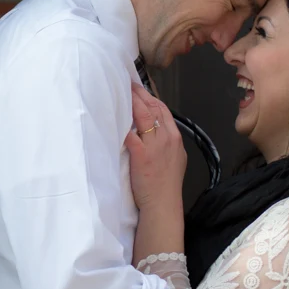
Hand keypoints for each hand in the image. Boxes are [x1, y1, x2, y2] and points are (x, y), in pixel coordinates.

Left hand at [123, 82, 185, 212]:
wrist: (163, 204)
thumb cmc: (165, 186)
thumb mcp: (174, 159)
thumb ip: (164, 143)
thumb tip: (152, 132)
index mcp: (174, 138)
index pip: (164, 110)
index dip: (150, 97)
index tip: (139, 89)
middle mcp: (167, 138)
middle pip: (154, 109)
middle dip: (140, 94)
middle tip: (128, 83)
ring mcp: (155, 146)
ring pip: (144, 116)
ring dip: (132, 102)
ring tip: (122, 92)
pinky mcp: (142, 156)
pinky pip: (131, 135)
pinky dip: (123, 126)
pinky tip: (114, 116)